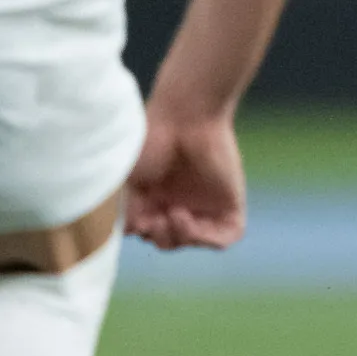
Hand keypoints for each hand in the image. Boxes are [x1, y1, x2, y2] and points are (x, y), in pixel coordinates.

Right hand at [125, 107, 247, 249]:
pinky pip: (225, 237)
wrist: (184, 115)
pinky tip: (187, 219)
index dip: (141, 232)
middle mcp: (181, 199)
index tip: (135, 220)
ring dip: (179, 237)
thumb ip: (127, 209)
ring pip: (193, 240)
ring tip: (172, 215)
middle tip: (153, 220)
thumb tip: (130, 232)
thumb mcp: (127, 179)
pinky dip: (206, 238)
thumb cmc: (149, 139)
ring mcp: (206, 202)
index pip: (149, 232)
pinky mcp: (229, 202)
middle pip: (169, 240)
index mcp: (156, 195)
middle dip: (159, 237)